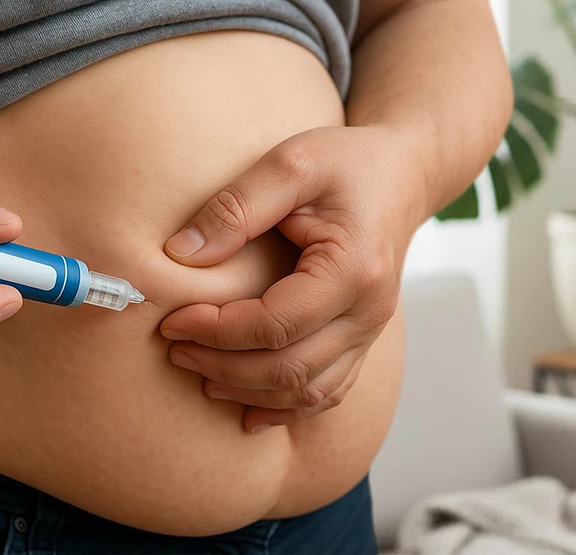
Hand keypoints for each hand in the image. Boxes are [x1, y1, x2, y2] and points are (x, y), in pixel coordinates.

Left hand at [160, 126, 424, 432]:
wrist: (402, 175)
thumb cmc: (348, 163)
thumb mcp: (290, 163)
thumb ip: (235, 207)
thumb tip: (181, 254)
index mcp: (353, 269)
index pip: (275, 324)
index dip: (217, 331)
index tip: (172, 321)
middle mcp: (369, 311)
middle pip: (290, 368)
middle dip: (223, 366)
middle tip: (175, 350)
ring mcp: (371, 331)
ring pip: (309, 391)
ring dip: (249, 392)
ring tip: (200, 374)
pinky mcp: (364, 338)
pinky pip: (329, 391)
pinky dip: (287, 407)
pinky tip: (249, 412)